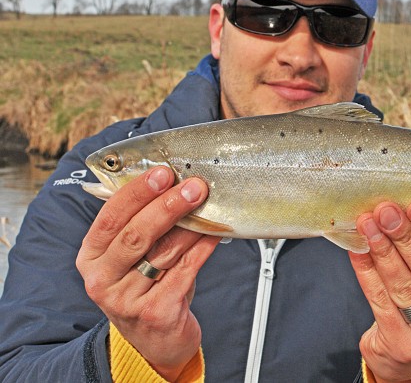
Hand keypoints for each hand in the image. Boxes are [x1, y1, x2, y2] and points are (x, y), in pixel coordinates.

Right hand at [76, 166, 220, 380]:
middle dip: (167, 206)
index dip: (137, 192)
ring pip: (164, 252)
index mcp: (92, 257)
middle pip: (136, 234)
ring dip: (190, 225)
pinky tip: (215, 233)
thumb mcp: (133, 258)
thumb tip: (176, 183)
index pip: (110, 218)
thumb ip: (143, 225)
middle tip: (194, 187)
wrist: (156, 341)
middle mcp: (102, 279)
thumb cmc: (147, 287)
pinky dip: (202, 248)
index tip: (162, 173)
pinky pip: (185, 271)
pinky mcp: (155, 313)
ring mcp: (126, 300)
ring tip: (208, 204)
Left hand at [349, 201, 410, 381]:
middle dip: (406, 238)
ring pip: (405, 288)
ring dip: (384, 251)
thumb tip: (410, 210)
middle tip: (387, 211)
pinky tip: (359, 251)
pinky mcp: (404, 348)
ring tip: (369, 226)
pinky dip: (368, 273)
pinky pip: (381, 303)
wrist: (410, 357)